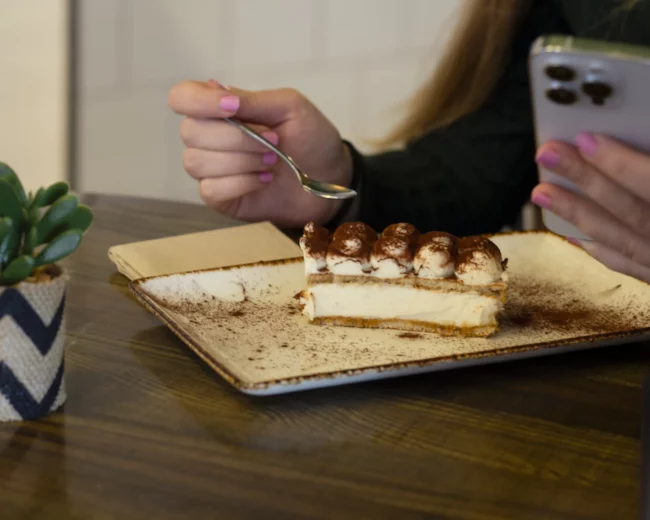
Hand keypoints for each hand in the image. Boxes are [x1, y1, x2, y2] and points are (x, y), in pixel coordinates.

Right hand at [168, 80, 352, 227]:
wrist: (330, 179)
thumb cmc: (311, 138)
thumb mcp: (290, 107)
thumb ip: (253, 99)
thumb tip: (213, 88)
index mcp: (221, 109)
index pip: (182, 97)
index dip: (198, 101)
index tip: (232, 107)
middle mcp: (209, 137)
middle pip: (190, 132)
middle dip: (237, 138)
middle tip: (273, 142)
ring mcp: (211, 169)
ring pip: (197, 162)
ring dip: (242, 161)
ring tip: (272, 163)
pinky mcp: (219, 197)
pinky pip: (210, 189)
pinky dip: (241, 183)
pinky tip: (263, 181)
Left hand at [532, 133, 649, 281]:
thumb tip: (639, 138)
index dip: (621, 165)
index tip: (585, 140)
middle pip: (630, 211)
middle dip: (586, 181)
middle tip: (546, 154)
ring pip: (622, 241)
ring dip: (579, 214)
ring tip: (541, 192)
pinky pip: (632, 268)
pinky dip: (602, 251)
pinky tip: (573, 236)